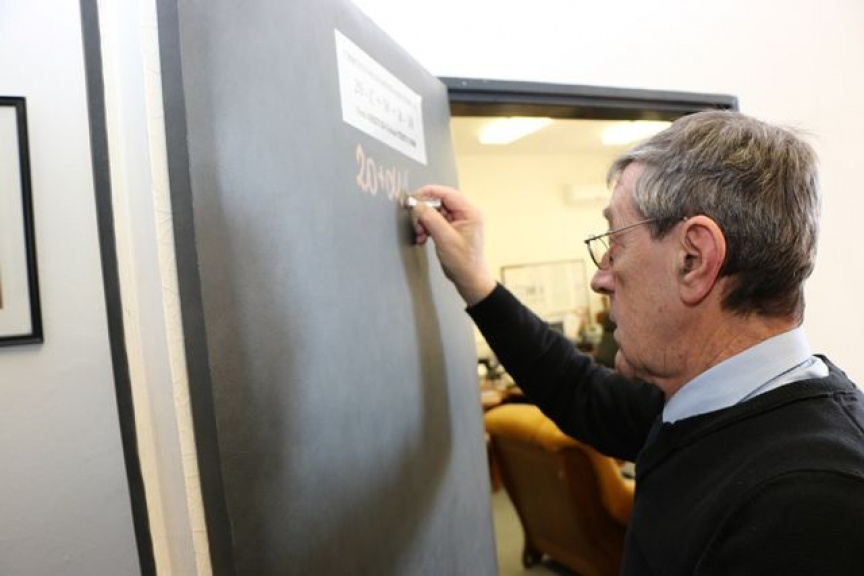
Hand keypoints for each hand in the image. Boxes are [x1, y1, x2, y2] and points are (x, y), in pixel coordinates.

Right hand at [412, 184, 496, 304]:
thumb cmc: (464, 262)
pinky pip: (436, 222)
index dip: (428, 193)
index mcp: (470, 212)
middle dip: (425, 213)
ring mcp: (459, 221)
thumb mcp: (445, 239)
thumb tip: (417, 204)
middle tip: (417, 223)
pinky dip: (427, 228)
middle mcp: (466, 214)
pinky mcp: (453, 229)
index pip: (447, 193)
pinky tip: (423, 238)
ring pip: (436, 213)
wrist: (469, 279)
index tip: (413, 198)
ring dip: (424, 222)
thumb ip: (431, 219)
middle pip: (440, 202)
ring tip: (420, 235)